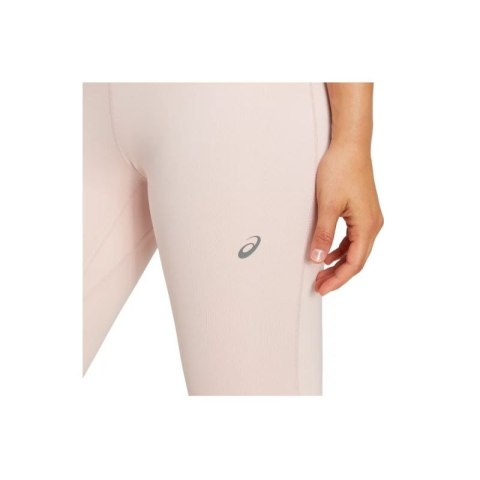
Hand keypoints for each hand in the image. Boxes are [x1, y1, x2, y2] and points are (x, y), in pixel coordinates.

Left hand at [309, 141, 383, 294]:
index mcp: (368, 226)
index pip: (354, 263)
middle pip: (356, 260)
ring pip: (354, 250)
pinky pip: (353, 238)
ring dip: (338, 263)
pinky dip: (340, 249)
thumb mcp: (328, 205)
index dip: (338, 279)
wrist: (350, 145)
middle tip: (318, 285)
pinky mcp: (362, 212)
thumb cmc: (341, 170)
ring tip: (320, 273)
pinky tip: (328, 253)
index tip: (322, 289)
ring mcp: (369, 218)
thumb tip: (318, 259)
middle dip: (337, 275)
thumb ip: (323, 234)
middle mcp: (373, 225)